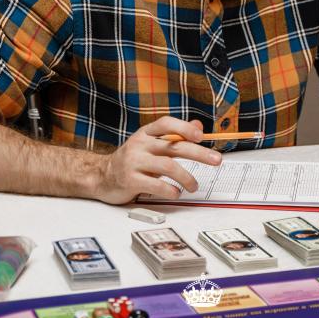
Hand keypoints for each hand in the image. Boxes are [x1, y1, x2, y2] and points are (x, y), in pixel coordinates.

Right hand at [95, 117, 221, 204]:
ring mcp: (134, 162)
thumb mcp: (151, 144)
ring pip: (167, 166)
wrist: (102, 176)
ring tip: (194, 186)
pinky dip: (170, 190)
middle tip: (216, 160)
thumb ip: (174, 136)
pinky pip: (155, 184)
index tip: (201, 135)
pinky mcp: (130, 180)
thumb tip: (198, 125)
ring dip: (186, 177)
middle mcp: (140, 144)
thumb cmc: (133, 160)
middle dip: (198, 153)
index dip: (185, 127)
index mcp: (146, 133)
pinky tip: (176, 193)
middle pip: (173, 146)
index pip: (166, 124)